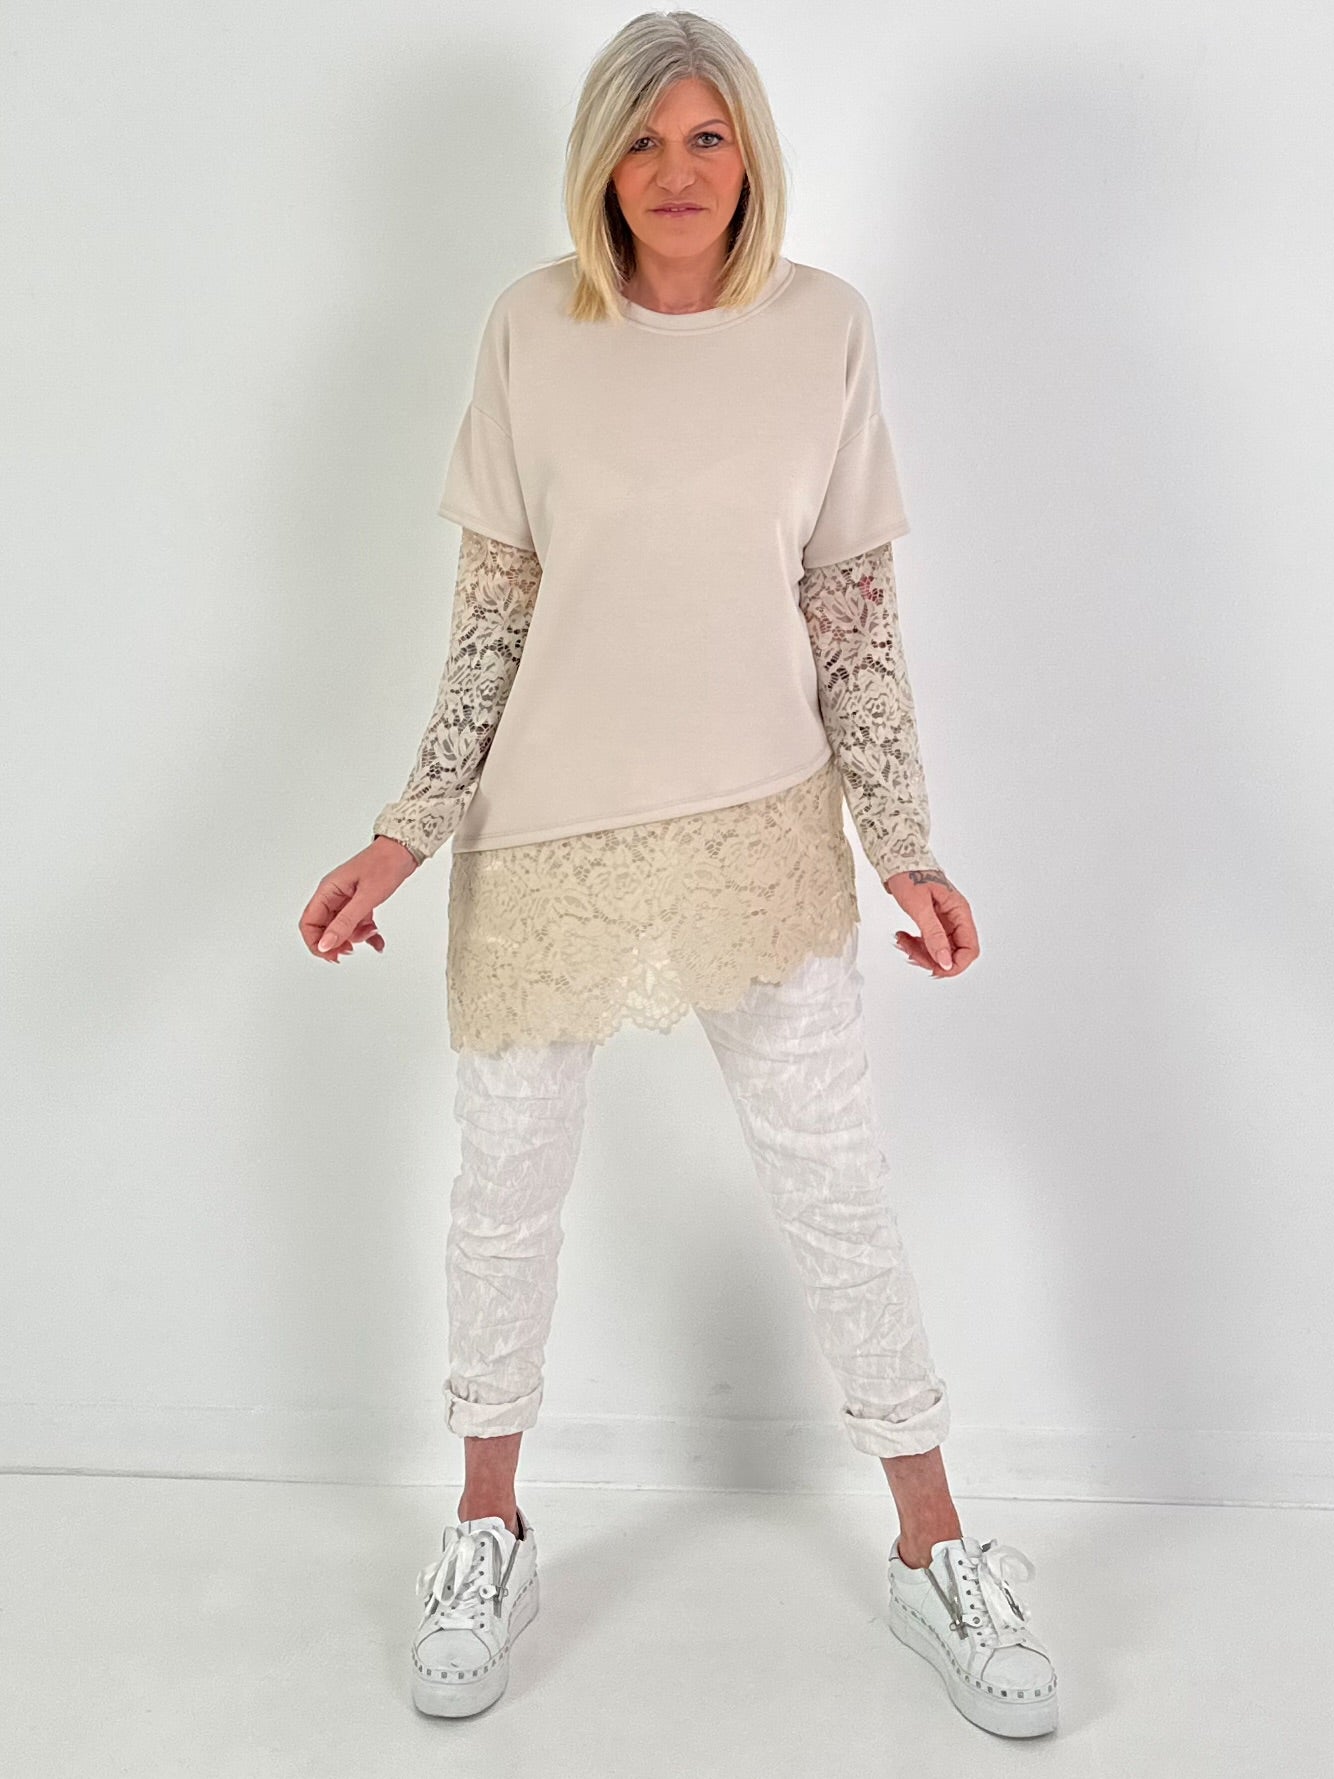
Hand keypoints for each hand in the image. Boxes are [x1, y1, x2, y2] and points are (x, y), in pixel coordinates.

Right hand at [298, 837, 418, 962]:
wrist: (404, 850)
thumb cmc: (384, 865)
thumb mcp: (365, 898)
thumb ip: (345, 923)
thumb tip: (325, 944)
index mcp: (328, 891)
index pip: (309, 923)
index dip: (316, 943)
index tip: (332, 955)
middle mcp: (333, 894)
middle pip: (324, 928)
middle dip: (337, 942)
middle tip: (352, 950)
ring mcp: (346, 898)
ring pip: (342, 927)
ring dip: (356, 936)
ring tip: (372, 932)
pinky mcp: (359, 900)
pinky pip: (357, 923)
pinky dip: (366, 933)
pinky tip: (377, 939)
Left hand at [883, 867, 979, 978]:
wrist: (898, 859)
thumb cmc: (909, 875)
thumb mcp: (920, 906)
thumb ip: (933, 935)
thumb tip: (945, 962)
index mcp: (959, 912)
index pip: (970, 949)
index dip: (954, 965)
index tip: (934, 968)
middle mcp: (956, 918)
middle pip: (954, 953)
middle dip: (932, 959)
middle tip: (911, 953)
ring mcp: (945, 921)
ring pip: (940, 950)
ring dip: (920, 953)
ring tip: (903, 941)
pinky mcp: (933, 922)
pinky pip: (929, 942)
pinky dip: (916, 945)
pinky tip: (903, 937)